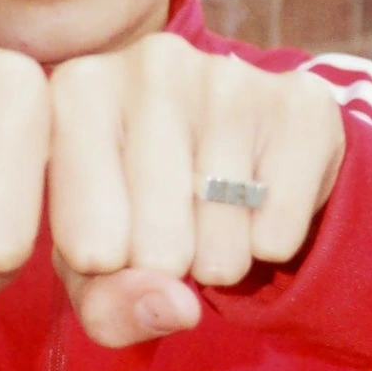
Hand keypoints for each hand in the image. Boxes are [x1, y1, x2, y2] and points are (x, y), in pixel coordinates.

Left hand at [47, 33, 344, 346]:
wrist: (235, 148)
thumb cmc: (135, 204)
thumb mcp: (94, 260)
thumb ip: (107, 305)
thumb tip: (176, 307)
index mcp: (74, 92)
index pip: (87, 249)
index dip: (108, 272)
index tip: (109, 236)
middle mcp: (147, 63)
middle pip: (157, 251)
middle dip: (169, 269)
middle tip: (171, 228)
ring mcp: (226, 75)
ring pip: (221, 248)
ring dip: (220, 261)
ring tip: (211, 214)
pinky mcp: (297, 102)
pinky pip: (278, 236)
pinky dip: (270, 245)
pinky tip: (257, 198)